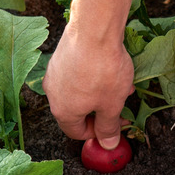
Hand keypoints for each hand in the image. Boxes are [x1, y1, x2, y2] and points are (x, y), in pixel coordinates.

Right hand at [42, 22, 133, 149]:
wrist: (94, 29)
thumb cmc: (103, 70)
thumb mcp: (112, 105)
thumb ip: (109, 127)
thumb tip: (107, 144)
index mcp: (63, 111)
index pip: (76, 132)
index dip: (98, 133)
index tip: (115, 125)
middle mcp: (53, 94)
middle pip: (77, 111)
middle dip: (102, 110)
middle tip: (121, 104)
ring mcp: (55, 73)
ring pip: (79, 91)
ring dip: (100, 92)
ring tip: (121, 84)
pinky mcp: (60, 56)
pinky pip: (77, 74)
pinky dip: (93, 76)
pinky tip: (110, 67)